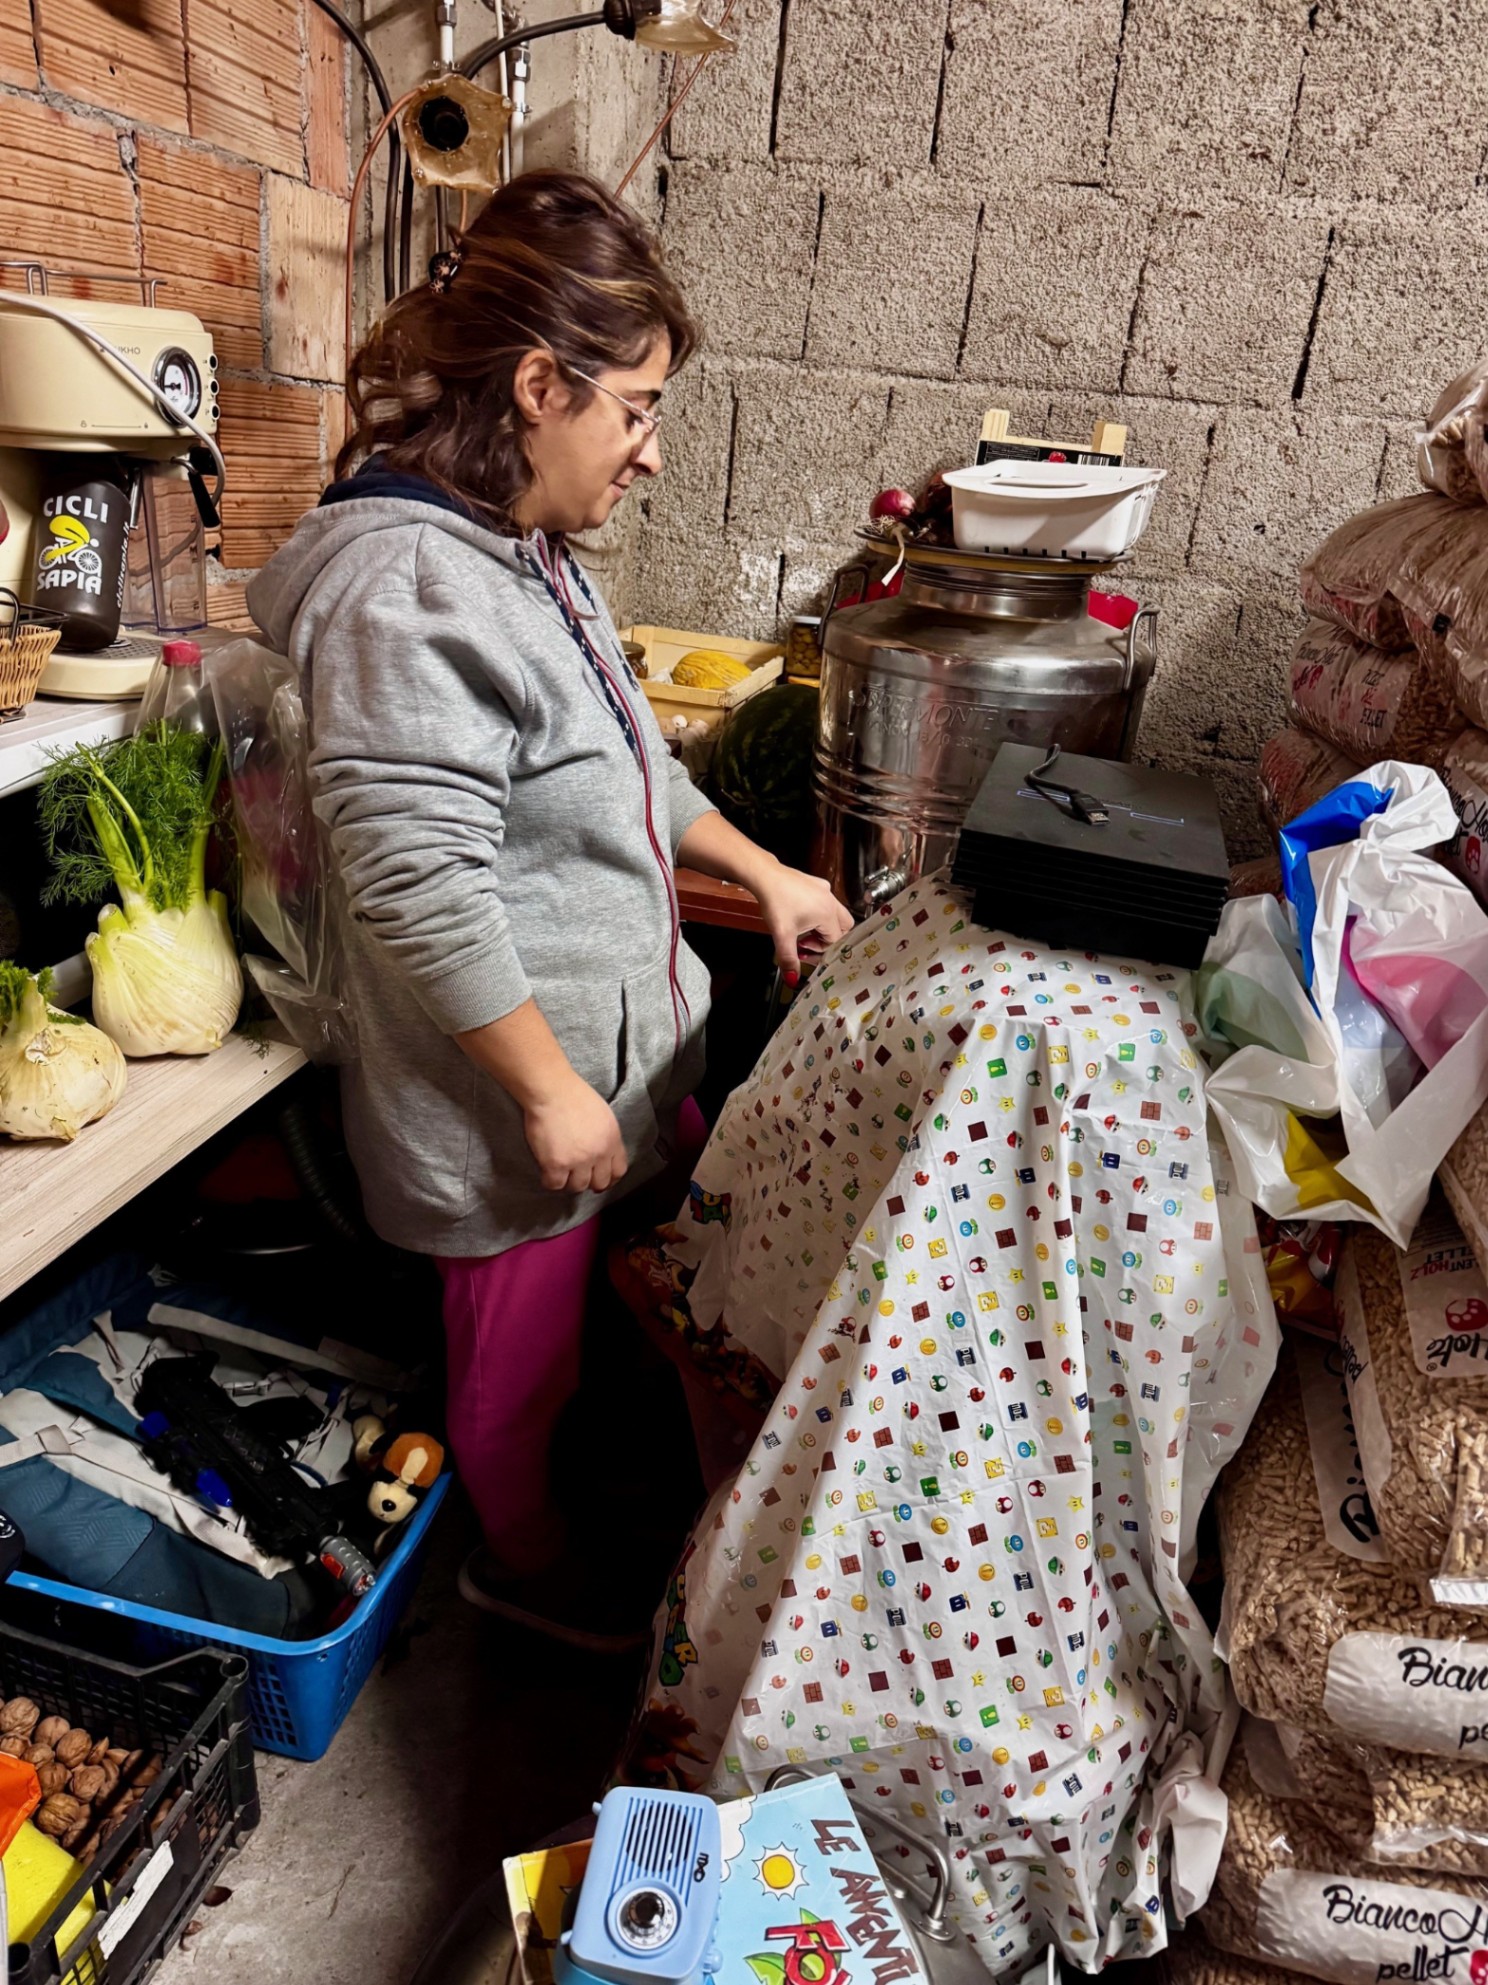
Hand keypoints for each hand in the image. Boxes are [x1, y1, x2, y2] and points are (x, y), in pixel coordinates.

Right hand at [523, 1073, 629, 1193]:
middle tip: (578, 1177)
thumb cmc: (573, 1096)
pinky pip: (555, 1185)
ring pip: (577, 1187)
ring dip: (569, 1182)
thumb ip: (606, 1137)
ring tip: (561, 1172)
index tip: (600, 1179)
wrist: (552, 1090)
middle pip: (599, 1183)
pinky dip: (550, 1181)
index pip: (619, 1171)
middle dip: (589, 1182)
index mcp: (612, 1140)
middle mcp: (599, 1153)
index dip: (610, 1179)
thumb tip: (604, 1153)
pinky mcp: (556, 1164)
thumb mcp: (603, 1115)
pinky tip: (547, 1172)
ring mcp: (578, 1160)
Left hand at [753, 862, 854, 983]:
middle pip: (843, 928)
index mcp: (828, 914)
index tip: (802, 951)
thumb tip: (793, 979)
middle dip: (828, 940)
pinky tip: (802, 915)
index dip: (819, 950)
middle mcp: (831, 901)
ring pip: (836, 915)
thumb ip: (789, 959)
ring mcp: (825, 891)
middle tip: (808, 942)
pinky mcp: (817, 884)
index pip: (835, 941)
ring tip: (804, 930)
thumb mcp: (782, 935)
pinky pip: (827, 903)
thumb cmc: (775, 901)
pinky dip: (819, 913)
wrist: (765, 876)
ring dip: (823, 927)